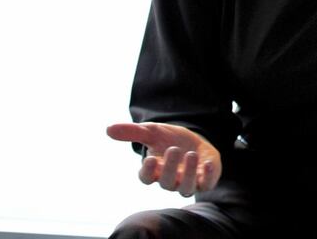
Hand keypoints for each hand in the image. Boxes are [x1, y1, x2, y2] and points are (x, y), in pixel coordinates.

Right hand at [106, 122, 221, 196]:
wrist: (194, 141)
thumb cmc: (169, 139)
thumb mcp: (153, 132)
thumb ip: (133, 132)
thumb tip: (108, 129)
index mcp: (154, 171)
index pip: (146, 178)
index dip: (148, 171)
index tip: (150, 159)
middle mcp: (170, 180)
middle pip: (166, 182)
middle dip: (170, 167)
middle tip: (174, 149)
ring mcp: (187, 182)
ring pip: (186, 187)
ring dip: (189, 172)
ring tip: (191, 154)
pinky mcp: (205, 181)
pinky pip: (206, 184)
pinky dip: (208, 176)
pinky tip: (208, 163)